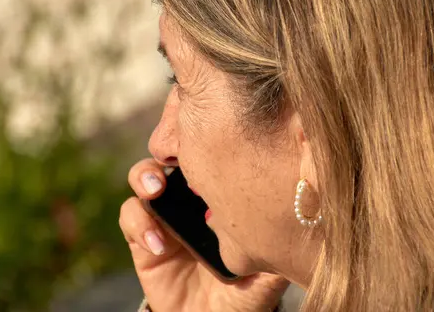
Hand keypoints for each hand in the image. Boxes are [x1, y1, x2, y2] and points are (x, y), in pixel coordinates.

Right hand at [119, 159, 289, 311]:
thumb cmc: (246, 292)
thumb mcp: (269, 269)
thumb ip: (279, 246)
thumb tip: (303, 223)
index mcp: (221, 195)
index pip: (208, 156)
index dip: (202, 142)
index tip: (208, 142)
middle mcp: (190, 198)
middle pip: (172, 156)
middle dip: (168, 149)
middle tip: (174, 161)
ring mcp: (165, 216)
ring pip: (144, 178)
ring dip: (145, 177)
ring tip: (156, 192)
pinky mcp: (143, 241)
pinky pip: (131, 219)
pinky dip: (139, 224)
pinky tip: (159, 244)